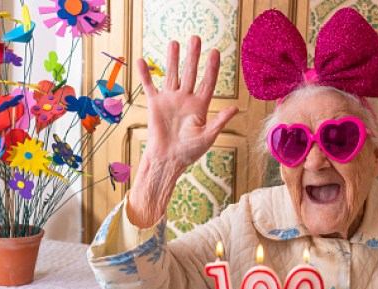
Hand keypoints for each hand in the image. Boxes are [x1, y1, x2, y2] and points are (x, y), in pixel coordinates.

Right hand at [127, 37, 237, 227]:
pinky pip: (149, 86)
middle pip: (190, 73)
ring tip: (174, 42)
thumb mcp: (208, 137)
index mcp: (200, 106)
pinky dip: (145, 74)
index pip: (208, 83)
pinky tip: (141, 61)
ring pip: (171, 75)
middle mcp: (185, 99)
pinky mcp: (155, 104)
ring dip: (172, 59)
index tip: (216, 52)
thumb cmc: (190, 152)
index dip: (212, 68)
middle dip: (193, 57)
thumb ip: (220, 121)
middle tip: (196, 38)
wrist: (168, 159)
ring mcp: (170, 100)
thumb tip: (236, 108)